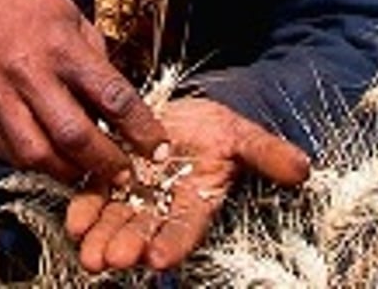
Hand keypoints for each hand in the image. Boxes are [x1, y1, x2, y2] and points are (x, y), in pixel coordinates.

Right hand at [0, 0, 167, 184]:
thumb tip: (121, 113)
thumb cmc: (31, 6)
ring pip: (37, 154)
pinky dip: (38, 165)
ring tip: (89, 173)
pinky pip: (11, 153)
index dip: (140, 129)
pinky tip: (55, 160)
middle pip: (72, 135)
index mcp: (62, 46)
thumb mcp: (76, 21)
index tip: (157, 150)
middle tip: (125, 175)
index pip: (111, 96)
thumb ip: (97, 66)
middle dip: (105, 163)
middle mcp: (29, 73)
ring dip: (69, 173)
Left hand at [64, 97, 309, 272]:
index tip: (159, 260)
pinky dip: (84, 210)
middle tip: (111, 261)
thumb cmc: (220, 130)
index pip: (186, 228)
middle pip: (144, 231)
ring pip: (117, 221)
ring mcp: (135, 195)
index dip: (173, 243)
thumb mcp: (245, 136)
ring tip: (88, 255)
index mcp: (198, 201)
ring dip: (102, 238)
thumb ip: (268, 154)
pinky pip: (95, 196)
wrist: (189, 116)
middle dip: (128, 247)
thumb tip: (303, 169)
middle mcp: (164, 206)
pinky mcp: (110, 177)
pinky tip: (74, 223)